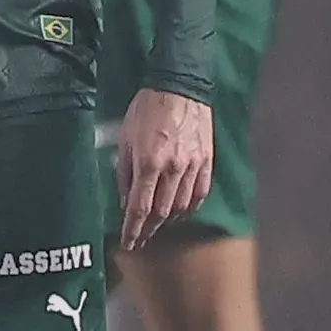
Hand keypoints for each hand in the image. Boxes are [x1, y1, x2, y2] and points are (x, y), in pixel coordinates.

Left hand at [115, 89, 216, 249]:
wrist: (179, 86)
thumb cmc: (147, 109)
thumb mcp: (124, 138)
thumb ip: (124, 173)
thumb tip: (125, 202)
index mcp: (148, 162)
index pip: (139, 208)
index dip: (133, 230)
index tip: (129, 243)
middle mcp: (172, 168)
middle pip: (161, 212)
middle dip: (149, 229)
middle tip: (141, 238)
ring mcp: (193, 166)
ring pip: (182, 206)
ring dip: (168, 220)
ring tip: (157, 225)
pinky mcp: (207, 161)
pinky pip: (200, 193)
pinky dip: (190, 207)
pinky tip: (180, 211)